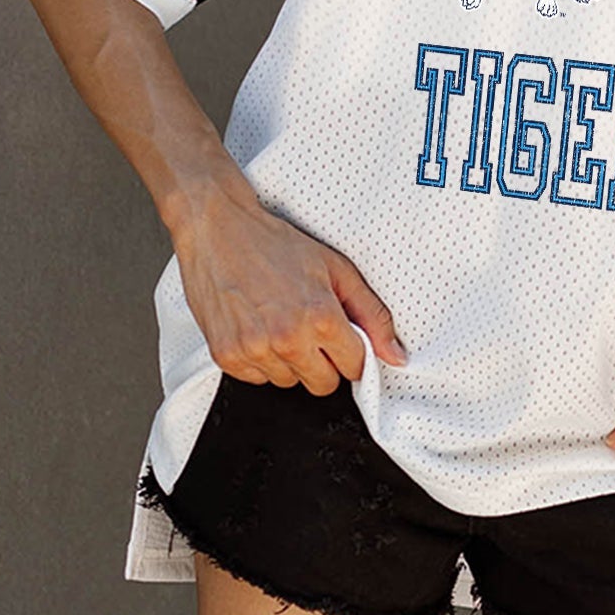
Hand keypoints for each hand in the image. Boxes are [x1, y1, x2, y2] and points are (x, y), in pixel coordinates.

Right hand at [172, 189, 407, 394]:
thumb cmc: (274, 244)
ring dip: (289, 360)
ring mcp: (253, 351)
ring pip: (288, 382)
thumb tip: (396, 355)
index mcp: (320, 317)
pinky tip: (256, 326)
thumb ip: (372, 314)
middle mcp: (286, 339)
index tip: (342, 337)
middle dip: (323, 361)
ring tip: (278, 320)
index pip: (354, 367)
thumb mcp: (336, 268)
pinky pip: (256, 379)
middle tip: (309, 327)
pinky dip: (260, 359)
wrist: (218, 230)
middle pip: (323, 384)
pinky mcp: (226, 357)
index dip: (351, 351)